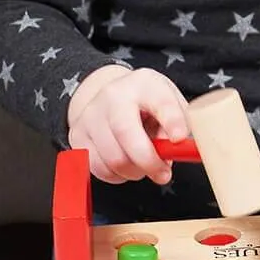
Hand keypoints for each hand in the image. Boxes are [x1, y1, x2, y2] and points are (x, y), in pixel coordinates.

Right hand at [67, 65, 189, 184]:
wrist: (110, 96)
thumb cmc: (147, 104)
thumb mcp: (169, 102)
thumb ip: (179, 123)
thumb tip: (181, 149)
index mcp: (144, 83)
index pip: (160, 100)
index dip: (172, 120)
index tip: (181, 138)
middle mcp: (113, 95)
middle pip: (126, 133)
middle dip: (149, 161)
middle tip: (164, 174)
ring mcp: (91, 115)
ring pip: (112, 158)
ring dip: (134, 172)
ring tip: (144, 165)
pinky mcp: (77, 136)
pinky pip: (98, 169)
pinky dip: (117, 175)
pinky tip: (126, 164)